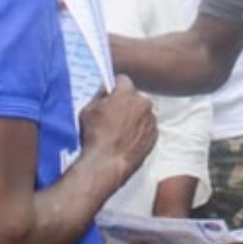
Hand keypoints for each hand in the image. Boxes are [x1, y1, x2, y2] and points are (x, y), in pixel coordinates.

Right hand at [79, 76, 156, 190]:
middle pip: (134, 97)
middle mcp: (143, 103)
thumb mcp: (88, 110)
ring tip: (120, 132)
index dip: (115, 87)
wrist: (106, 164)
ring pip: (142, 113)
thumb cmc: (95, 137)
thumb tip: (105, 90)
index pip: (122, 80)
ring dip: (134, 117)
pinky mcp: (154, 136)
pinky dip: (140, 131)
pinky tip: (127, 140)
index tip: (111, 94)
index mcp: (126, 93)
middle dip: (126, 103)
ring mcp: (151, 120)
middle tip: (113, 116)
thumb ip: (99, 95)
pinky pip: (147, 128)